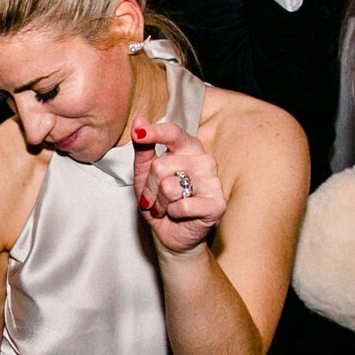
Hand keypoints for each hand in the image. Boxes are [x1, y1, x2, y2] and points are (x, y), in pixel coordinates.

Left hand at [131, 117, 225, 254]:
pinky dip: (172, 213)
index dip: (155, 132)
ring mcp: (213, 182)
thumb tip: (139, 121)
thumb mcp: (145, 174)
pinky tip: (178, 215)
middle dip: (149, 188)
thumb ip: (143, 149)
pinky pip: (181, 206)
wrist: (171, 233)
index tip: (138, 133)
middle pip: (161, 166)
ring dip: (160, 202)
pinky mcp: (217, 204)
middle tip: (153, 199)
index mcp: (188, 149)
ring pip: (170, 187)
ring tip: (166, 207)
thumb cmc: (160, 200)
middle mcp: (204, 161)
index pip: (173, 133)